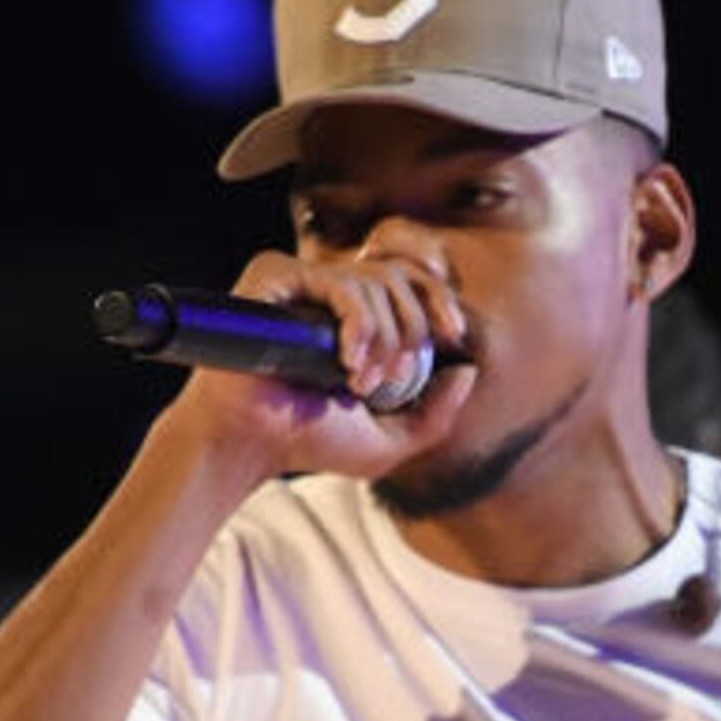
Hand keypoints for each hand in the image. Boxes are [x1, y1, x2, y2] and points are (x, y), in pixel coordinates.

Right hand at [151, 247, 480, 482]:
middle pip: (398, 276)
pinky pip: (336, 282)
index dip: (439, 299)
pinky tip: (346, 360)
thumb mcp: (387, 441)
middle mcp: (326, 289)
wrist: (252, 445)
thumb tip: (468, 371)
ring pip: (371, 281)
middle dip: (410, 329)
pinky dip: (356, 321)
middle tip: (393, 379)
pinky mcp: (273, 275)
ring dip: (381, 337)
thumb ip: (435, 415)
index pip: (409, 278)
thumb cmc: (307, 443)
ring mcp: (299, 279)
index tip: (454, 337)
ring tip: (360, 383)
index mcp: (352, 313)